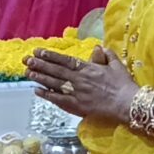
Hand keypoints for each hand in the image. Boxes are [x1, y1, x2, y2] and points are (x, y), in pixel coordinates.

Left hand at [24, 46, 138, 122]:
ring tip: (28, 72)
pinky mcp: (77, 106)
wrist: (127, 103)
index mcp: (88, 68)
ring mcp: (77, 93)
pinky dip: (47, 95)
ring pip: (54, 84)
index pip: (65, 60)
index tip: (38, 51)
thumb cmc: (123, 84)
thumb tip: (99, 47)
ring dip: (40, 78)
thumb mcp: (116, 65)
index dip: (50, 55)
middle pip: (55, 71)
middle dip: (40, 64)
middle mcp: (79, 79)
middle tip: (26, 60)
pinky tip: (37, 91)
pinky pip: (58, 100)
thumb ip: (106, 55)